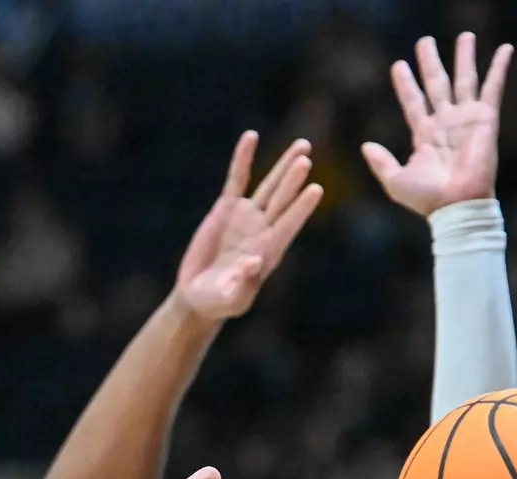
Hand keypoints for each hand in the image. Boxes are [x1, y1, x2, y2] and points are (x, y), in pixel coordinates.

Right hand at [176, 134, 323, 319]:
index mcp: (268, 252)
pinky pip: (237, 180)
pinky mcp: (227, 210)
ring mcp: (247, 218)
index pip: (288, 226)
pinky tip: (250, 137)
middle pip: (282, 201)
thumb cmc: (218, 303)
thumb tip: (254, 262)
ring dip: (283, 166)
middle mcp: (263, 231)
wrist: (200, 296)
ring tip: (303, 145)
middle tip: (306, 159)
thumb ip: (241, 285)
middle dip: (293, 180)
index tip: (316, 190)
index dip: (301, 209)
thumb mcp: (230, 300)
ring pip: (269, 187)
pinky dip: (243, 159)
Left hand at [361, 33, 513, 217]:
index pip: (413, 102)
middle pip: (436, 84)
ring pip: (464, 79)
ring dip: (464, 57)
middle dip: (431, 62)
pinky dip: (499, 67)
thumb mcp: (395, 180)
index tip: (399, 65)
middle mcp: (446, 123)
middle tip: (424, 41)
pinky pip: (493, 87)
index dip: (406, 84)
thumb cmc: (427, 198)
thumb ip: (381, 162)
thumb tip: (365, 146)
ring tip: (465, 36)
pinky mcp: (485, 119)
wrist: (456, 205)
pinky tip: (504, 48)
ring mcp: (466, 119)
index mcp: (425, 135)